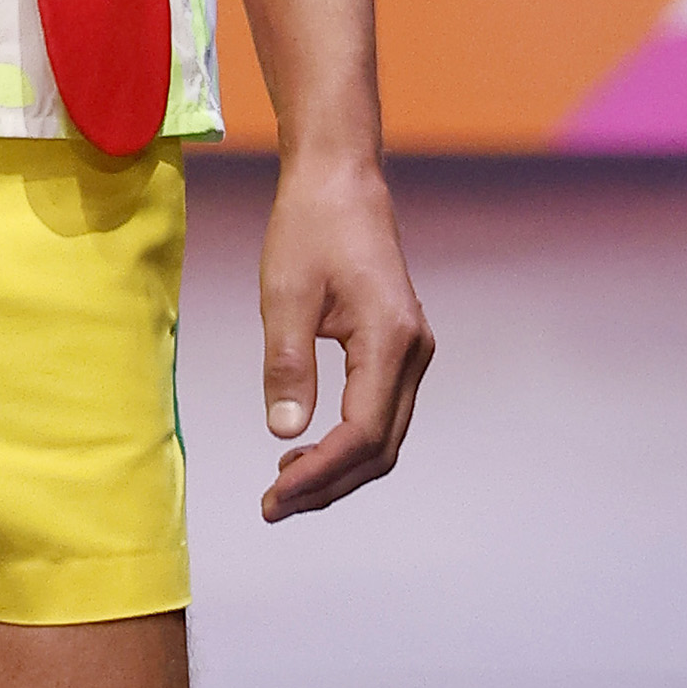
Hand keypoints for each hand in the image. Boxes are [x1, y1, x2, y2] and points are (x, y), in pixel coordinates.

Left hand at [257, 152, 431, 520]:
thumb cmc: (309, 227)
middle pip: (380, 448)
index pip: (361, 433)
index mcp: (390, 339)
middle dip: (328, 485)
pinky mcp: (400, 347)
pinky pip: (381, 413)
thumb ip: (286, 366)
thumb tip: (284, 432)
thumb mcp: (284, 295)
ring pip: (384, 436)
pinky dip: (346, 443)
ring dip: (337, 469)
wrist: (341, 180)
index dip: (319, 474)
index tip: (274, 496)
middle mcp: (413, 351)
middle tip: (272, 507)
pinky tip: (304, 447)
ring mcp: (412, 351)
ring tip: (283, 486)